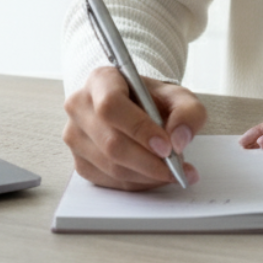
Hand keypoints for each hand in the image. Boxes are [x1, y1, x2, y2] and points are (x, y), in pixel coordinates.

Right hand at [63, 66, 206, 189]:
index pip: (111, 105)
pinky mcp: (79, 162)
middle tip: (176, 167)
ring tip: (173, 172)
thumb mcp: (178, 96)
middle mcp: (80, 107)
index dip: (139, 128)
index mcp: (101, 80)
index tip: (166, 146)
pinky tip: (154, 176)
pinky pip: (108, 180)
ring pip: (110, 165)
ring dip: (146, 175)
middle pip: (111, 142)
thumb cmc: (153, 100)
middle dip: (148, 161)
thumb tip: (179, 140)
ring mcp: (75, 137)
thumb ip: (187, 112)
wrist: (138, 108)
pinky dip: (137, 183)